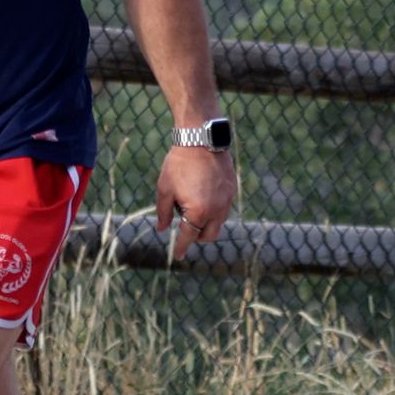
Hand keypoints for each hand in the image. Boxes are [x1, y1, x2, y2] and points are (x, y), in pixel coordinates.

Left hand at [156, 144, 238, 263]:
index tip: (178, 255)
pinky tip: (203, 195)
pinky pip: (224, 207)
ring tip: (193, 207)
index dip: (181, 247)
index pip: (189, 237)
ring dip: (207, 222)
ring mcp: (227, 199)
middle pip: (209, 235)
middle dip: (197, 236)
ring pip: (219, 222)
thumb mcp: (165, 189)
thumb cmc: (178, 164)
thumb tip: (162, 229)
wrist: (200, 139)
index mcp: (198, 212)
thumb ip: (164, 212)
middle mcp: (216, 209)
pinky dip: (214, 209)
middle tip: (185, 229)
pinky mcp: (232, 189)